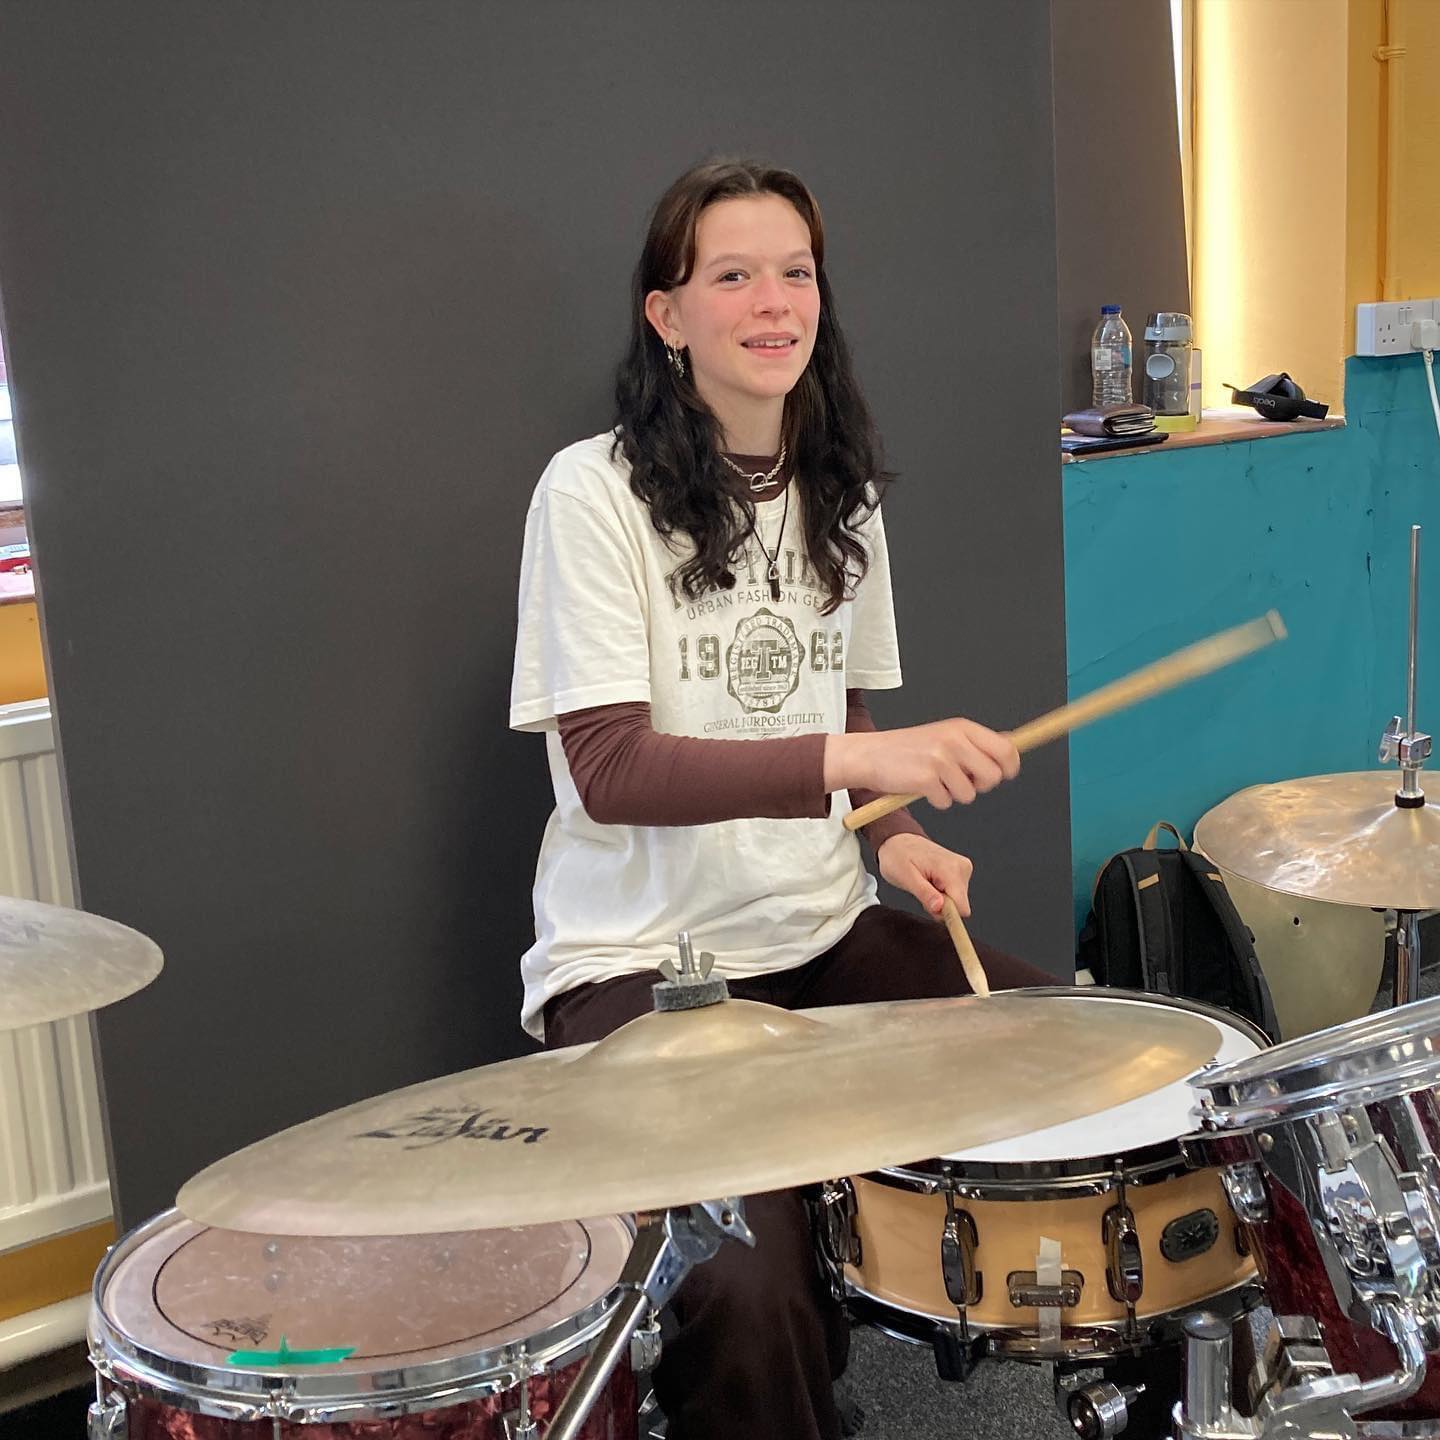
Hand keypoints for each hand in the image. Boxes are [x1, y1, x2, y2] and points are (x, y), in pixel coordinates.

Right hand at [824, 718, 1019, 809]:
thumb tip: (1011, 745)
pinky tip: (922, 787)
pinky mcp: (925, 779)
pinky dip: (936, 800)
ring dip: (954, 794)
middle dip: (981, 785)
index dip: (1009, 768)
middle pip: (993, 776)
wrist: (870, 754)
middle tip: (961, 780)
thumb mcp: (945, 735)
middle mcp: (954, 740)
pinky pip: (946, 802)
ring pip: (970, 794)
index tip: (1003, 774)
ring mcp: (940, 759)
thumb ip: (976, 742)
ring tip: (936, 781)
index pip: (1007, 749)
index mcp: (962, 728)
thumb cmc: (908, 749)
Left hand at [877, 833, 973, 917]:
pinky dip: (941, 893)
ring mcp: (963, 869)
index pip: (962, 907)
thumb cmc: (899, 856)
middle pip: (959, 906)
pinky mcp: (960, 872)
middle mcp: (962, 868)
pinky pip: (955, 894)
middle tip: (923, 891)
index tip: (930, 907)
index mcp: (951, 869)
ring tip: (924, 884)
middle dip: (940, 905)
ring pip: (957, 901)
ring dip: (940, 899)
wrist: (899, 840)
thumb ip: (924, 893)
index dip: (945, 913)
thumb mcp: (905, 877)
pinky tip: (930, 881)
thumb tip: (940, 908)